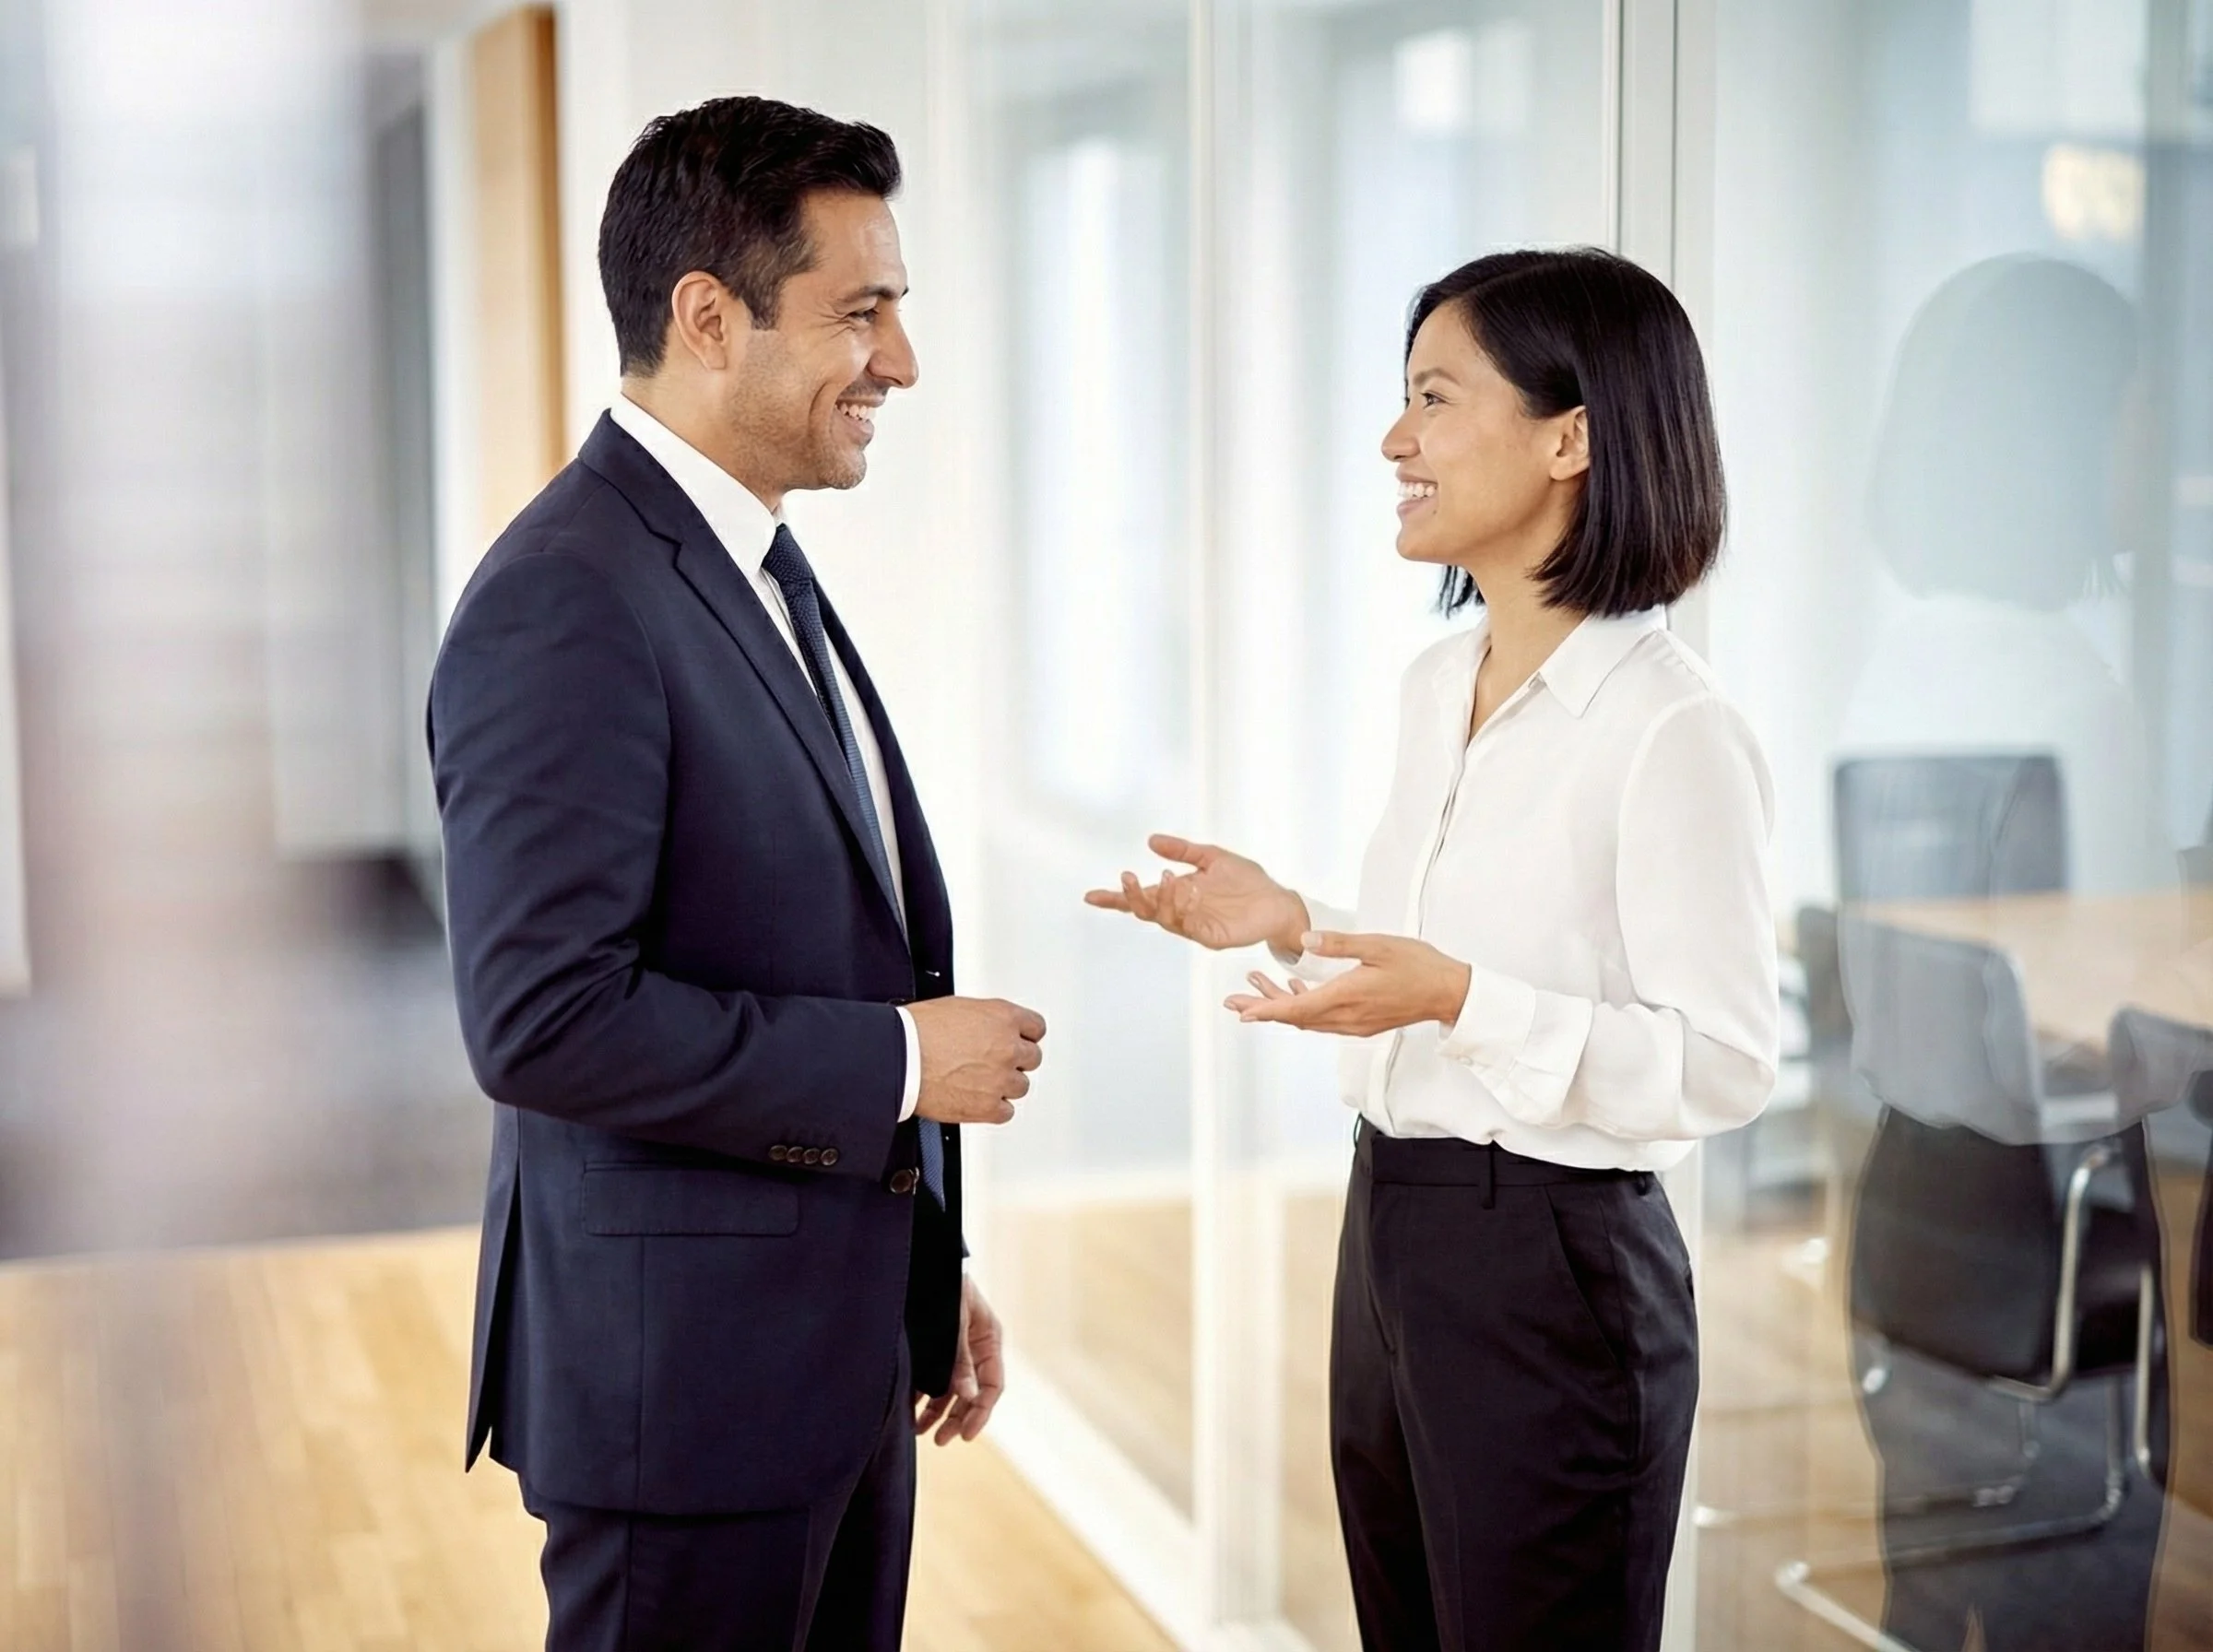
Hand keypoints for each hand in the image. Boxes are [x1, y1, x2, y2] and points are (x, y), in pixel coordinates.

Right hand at [909, 999, 1045, 1125]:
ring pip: (1021, 1086)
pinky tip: (979, 1099)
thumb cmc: (917, 1031)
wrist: (899, 1059)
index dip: (1025, 1035)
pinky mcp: (988, 1107)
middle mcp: (1008, 1048)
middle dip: (1015, 1059)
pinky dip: (994, 1108)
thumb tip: (988, 1027)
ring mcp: (1000, 1079)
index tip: (1020, 1039)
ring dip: (1005, 1085)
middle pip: (1032, 1058)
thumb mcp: (959, 1008)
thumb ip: (985, 1019)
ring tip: (981, 1081)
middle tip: (994, 1061)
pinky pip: (1006, 1112)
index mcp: (1003, 1018)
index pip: (1036, 1027)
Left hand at [913, 1278, 1003, 1444]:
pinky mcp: (934, 1347)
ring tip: (919, 1431)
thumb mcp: (954, 1323)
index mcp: (989, 1339)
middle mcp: (975, 1348)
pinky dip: (922, 1395)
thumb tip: (969, 1397)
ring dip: (937, 1412)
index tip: (966, 1435)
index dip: (981, 1413)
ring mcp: (955, 1349)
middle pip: (971, 1393)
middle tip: (940, 1440)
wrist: (922, 1260)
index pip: (993, 1386)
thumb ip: (960, 1360)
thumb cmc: (944, 1286)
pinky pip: (932, 1378)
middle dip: (957, 1418)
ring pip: (950, 1389)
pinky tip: (909, 1410)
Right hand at [1084, 833, 1309, 953]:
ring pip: (1163, 918)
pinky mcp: (1210, 936)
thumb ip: (1183, 850)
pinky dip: (1183, 907)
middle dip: (1132, 896)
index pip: (1140, 897)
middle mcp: (1180, 911)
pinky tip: (1188, 890)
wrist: (1277, 901)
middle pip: (1145, 910)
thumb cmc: (1247, 881)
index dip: (1115, 898)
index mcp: (1176, 893)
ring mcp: (1193, 925)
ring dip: (1161, 898)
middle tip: (1127, 878)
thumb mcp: (1212, 857)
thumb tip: (1151, 841)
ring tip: (1168, 878)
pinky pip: (1188, 925)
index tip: (1090, 896)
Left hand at [1224, 931, 1472, 1038]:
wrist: (1448, 992)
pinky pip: (1323, 1019)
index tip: (1242, 1011)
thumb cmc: (1418, 966)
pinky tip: (1294, 990)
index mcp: (1347, 997)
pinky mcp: (1361, 1022)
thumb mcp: (1378, 945)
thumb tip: (1304, 939)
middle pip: (1295, 1018)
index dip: (1266, 1010)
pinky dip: (1303, 1007)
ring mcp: (1354, 1023)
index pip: (1297, 1010)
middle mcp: (1347, 1017)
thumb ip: (1339, 943)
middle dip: (1262, 1009)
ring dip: (1280, 1006)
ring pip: (1308, 1019)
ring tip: (1255, 987)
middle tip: (1233, 1002)